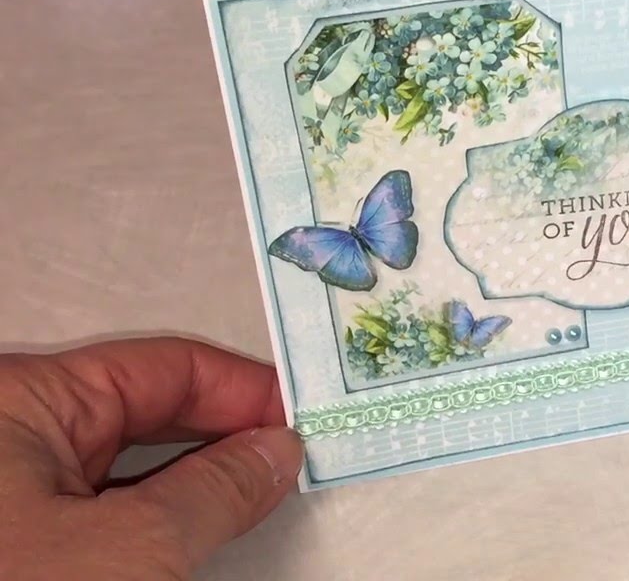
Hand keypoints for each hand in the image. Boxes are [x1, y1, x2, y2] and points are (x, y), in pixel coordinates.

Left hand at [0, 338, 303, 580]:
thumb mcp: (133, 550)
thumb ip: (218, 489)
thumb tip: (276, 450)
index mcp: (20, 400)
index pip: (164, 368)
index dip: (245, 390)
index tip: (308, 422)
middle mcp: (8, 434)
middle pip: (143, 408)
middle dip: (224, 429)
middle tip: (294, 456)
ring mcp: (7, 492)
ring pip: (123, 462)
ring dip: (196, 475)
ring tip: (259, 487)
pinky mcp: (17, 541)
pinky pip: (100, 507)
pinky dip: (157, 514)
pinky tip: (201, 524)